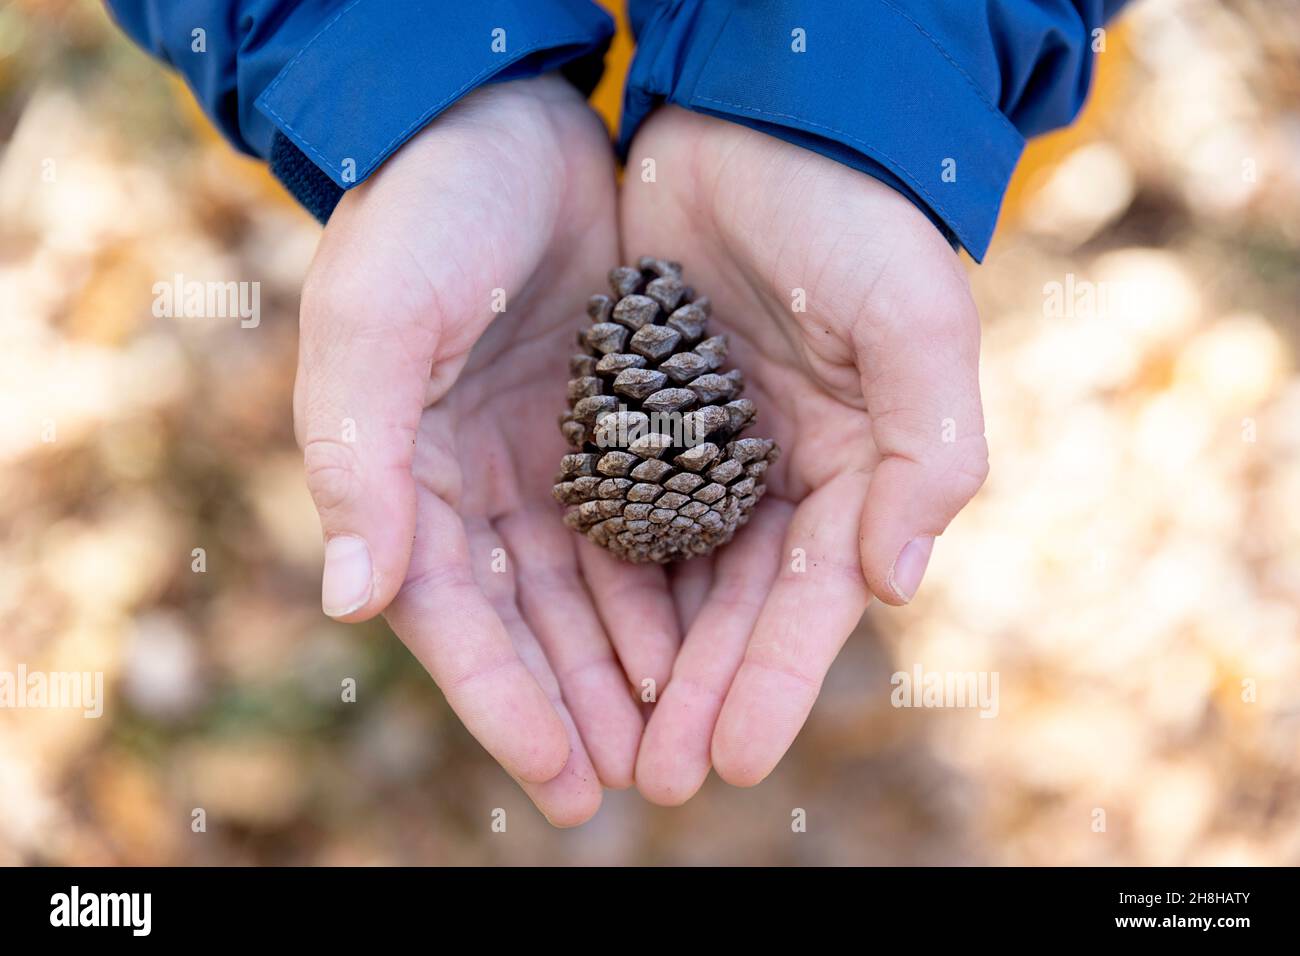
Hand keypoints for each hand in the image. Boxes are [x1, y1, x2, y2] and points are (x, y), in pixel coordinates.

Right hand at [294, 75, 643, 824]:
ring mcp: (547, 458)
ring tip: (675, 740)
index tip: (559, 777)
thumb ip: (356, 459)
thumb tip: (351, 601)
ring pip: (592, 591)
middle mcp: (475, 484)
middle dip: (576, 708)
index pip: (456, 615)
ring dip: (630, 668)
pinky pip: (645, 525)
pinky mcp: (612, 426)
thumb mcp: (377, 321)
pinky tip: (704, 641)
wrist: (502, 118)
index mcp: (406, 475)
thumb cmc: (426, 211)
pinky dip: (669, 587)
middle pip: (530, 623)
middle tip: (628, 790)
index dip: (504, 700)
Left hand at [620, 108, 988, 802]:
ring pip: (672, 576)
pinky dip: (601, 576)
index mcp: (854, 465)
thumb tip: (896, 584)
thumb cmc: (851, 214)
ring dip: (644, 658)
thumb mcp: (913, 318)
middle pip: (735, 606)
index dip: (774, 679)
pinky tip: (571, 634)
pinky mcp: (639, 414)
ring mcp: (706, 447)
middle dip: (700, 692)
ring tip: (607, 739)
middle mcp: (780, 472)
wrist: (757, 115)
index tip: (734, 759)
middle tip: (654, 777)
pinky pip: (617, 512)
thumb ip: (930, 451)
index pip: (812, 596)